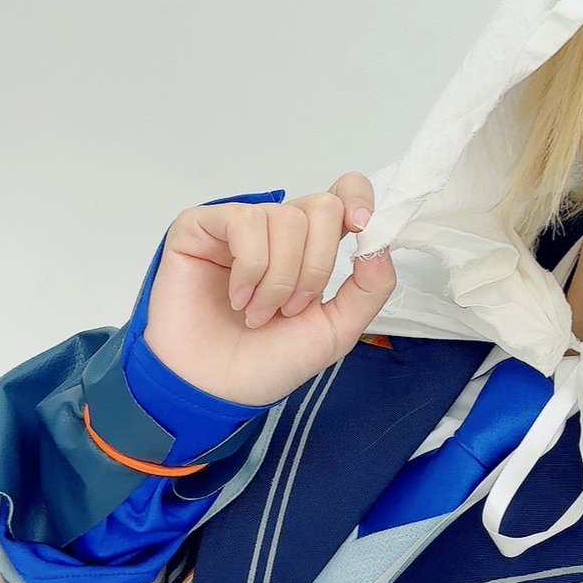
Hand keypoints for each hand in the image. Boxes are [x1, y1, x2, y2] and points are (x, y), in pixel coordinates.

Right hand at [141, 171, 395, 405]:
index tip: (361, 230)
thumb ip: (370, 287)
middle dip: (315, 265)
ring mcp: (240, 226)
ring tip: (259, 313)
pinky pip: (244, 222)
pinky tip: (236, 298)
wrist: (215, 390)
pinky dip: (249, 267)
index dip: (357, 199)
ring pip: (285, 218)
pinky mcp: (201, 226)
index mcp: (314, 246)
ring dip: (279, 278)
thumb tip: (380, 243)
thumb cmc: (271, 361)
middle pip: (323, 206)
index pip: (344, 192)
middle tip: (292, 308)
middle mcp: (280, 229)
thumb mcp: (338, 329)